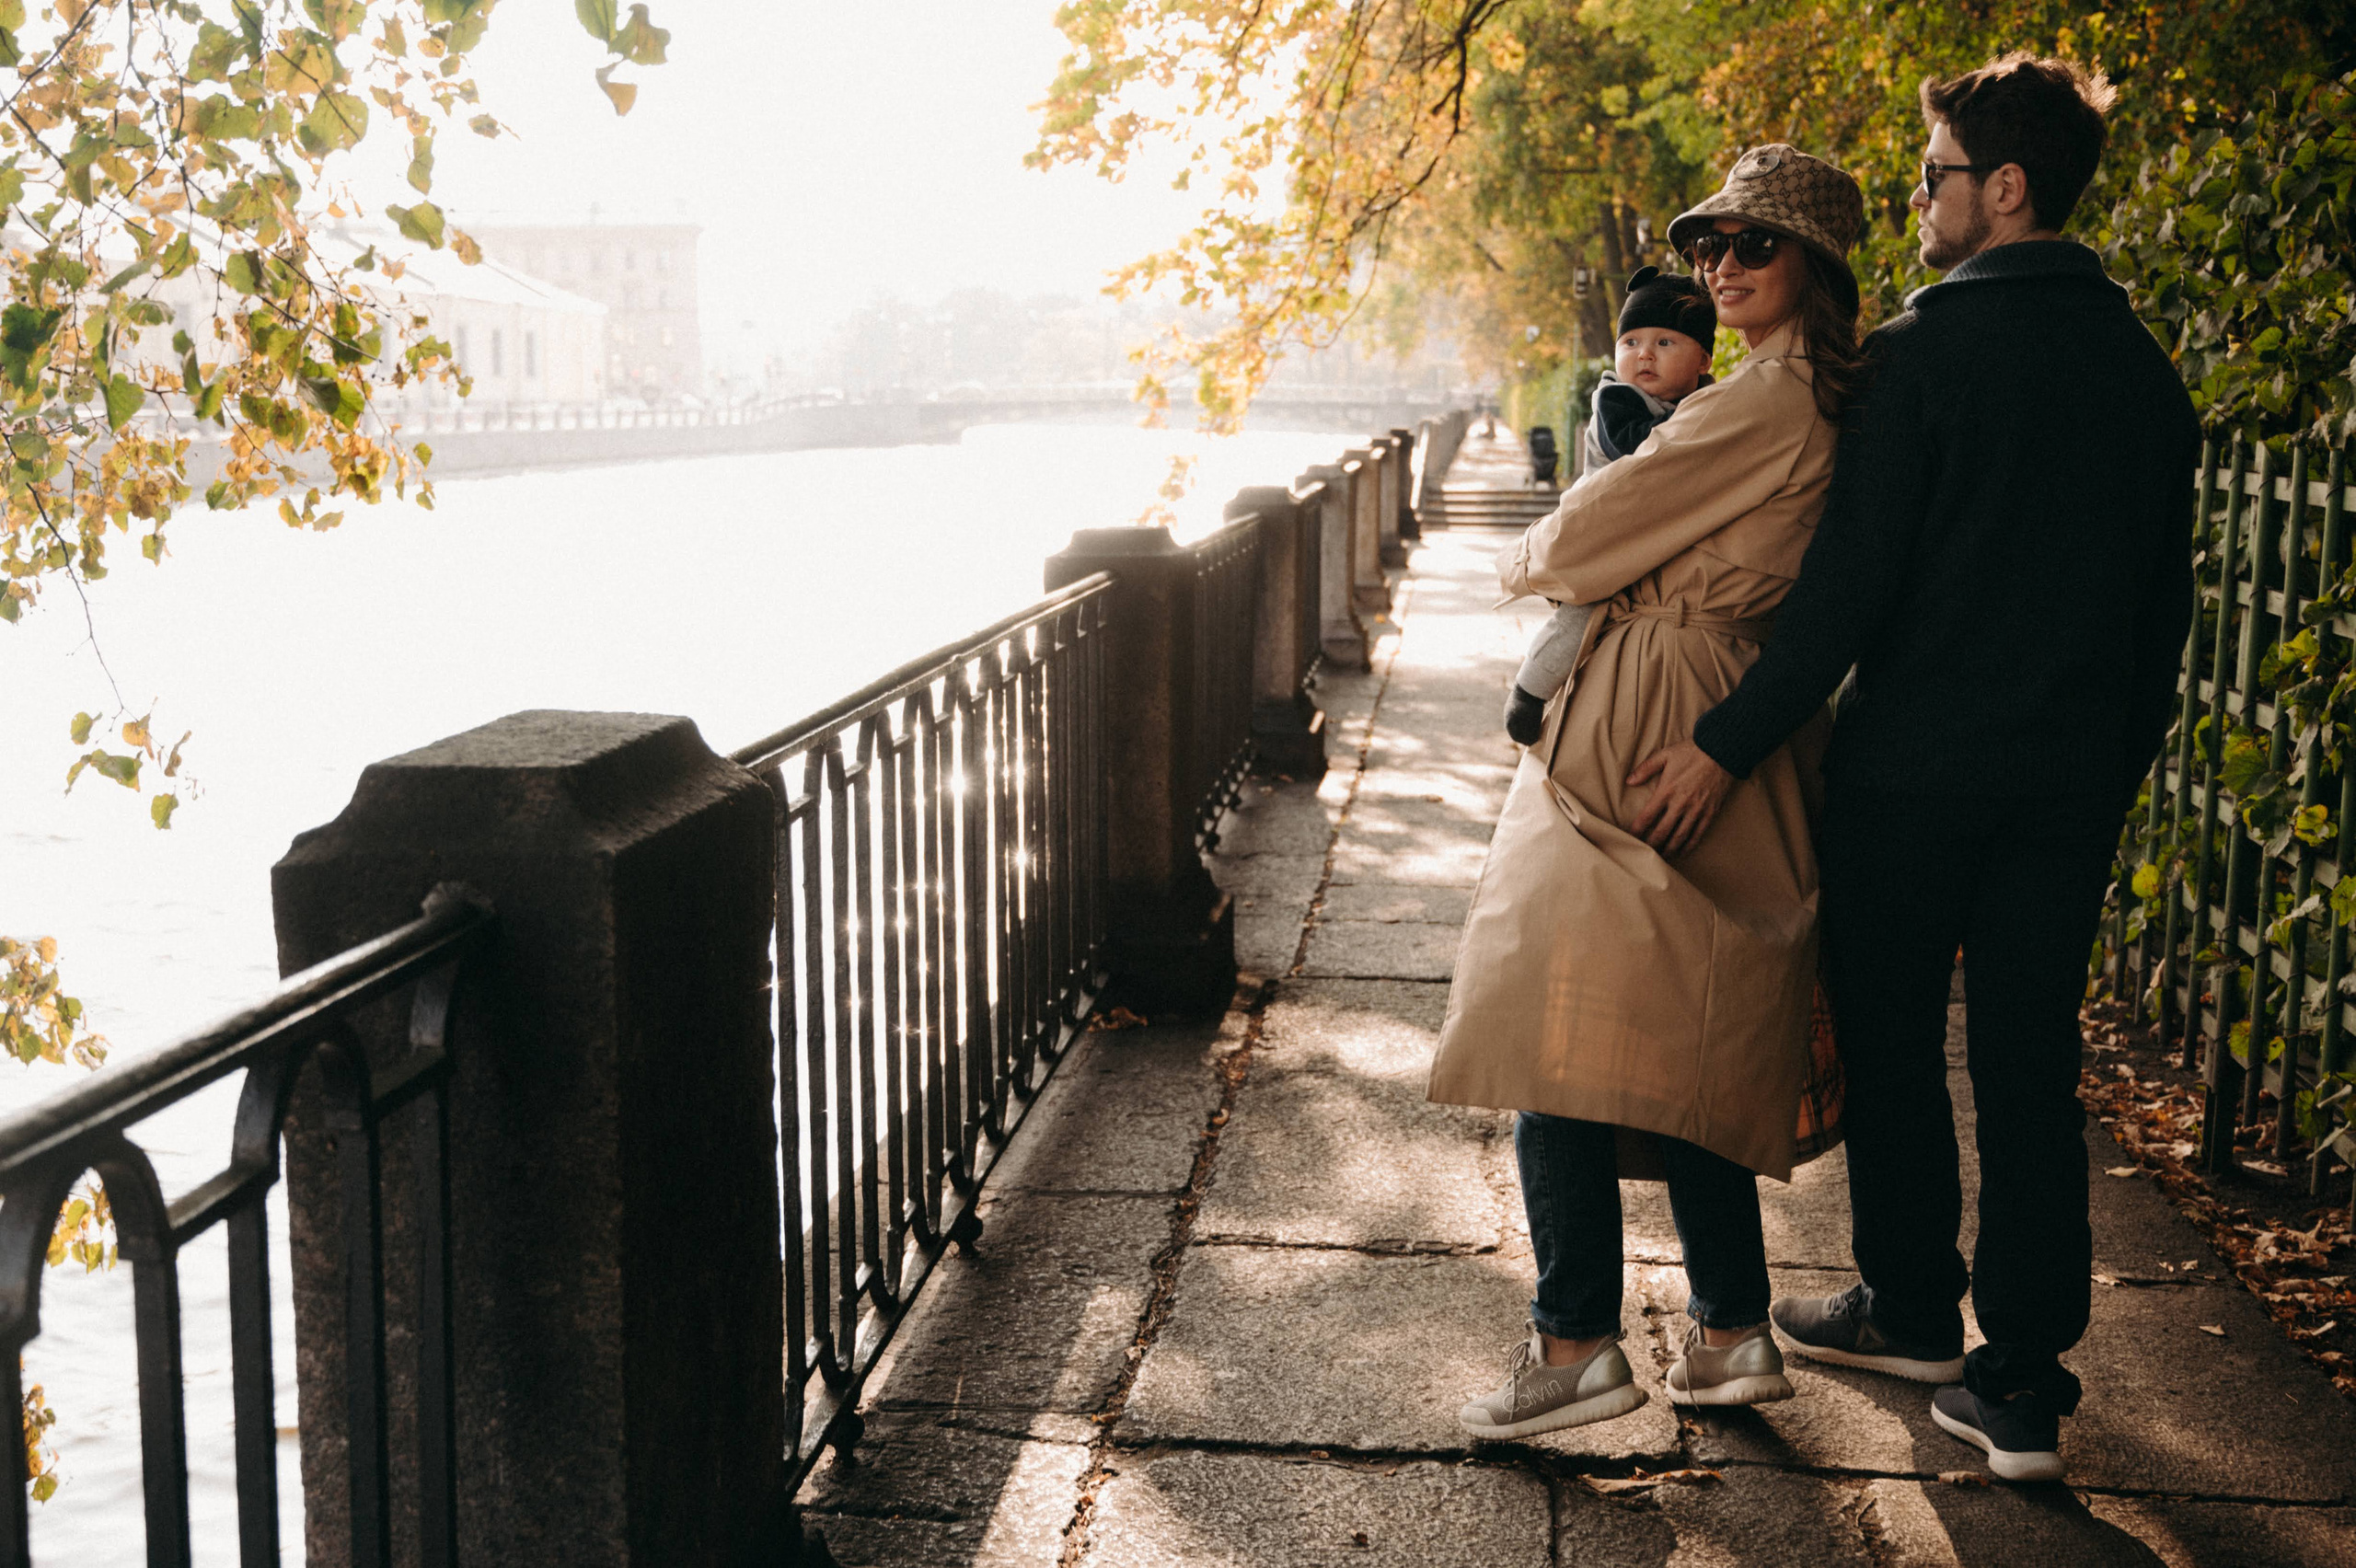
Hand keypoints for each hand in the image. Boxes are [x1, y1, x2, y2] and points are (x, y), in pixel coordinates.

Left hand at [1627, 740, 1734, 856]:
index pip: (1647, 816)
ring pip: (1680, 837)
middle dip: (1652, 845)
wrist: (1722, 752)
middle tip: (1644, 854)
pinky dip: (1690, 845)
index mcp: (1666, 791)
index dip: (1637, 830)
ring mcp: (1696, 810)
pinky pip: (1698, 834)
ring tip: (1661, 858)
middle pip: (1662, 832)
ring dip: (1669, 849)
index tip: (1629, 838)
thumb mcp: (1665, 755)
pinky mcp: (1710, 812)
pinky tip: (1683, 852)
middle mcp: (1680, 804)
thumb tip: (1629, 781)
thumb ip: (1646, 768)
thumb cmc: (1692, 752)